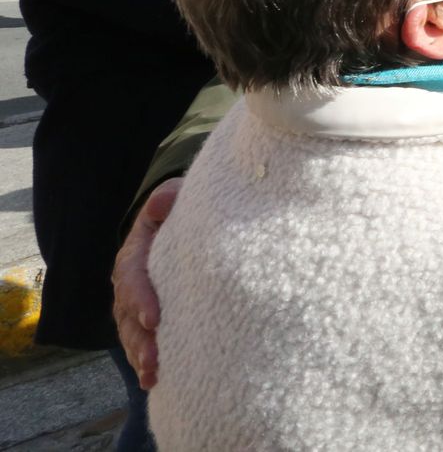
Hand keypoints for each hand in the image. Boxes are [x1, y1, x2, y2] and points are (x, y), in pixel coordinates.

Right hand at [113, 178, 181, 388]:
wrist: (176, 223)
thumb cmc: (178, 211)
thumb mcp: (174, 198)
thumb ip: (167, 199)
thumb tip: (163, 202)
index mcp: (134, 254)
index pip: (132, 277)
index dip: (140, 298)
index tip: (154, 318)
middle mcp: (129, 284)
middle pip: (128, 314)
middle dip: (140, 338)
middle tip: (154, 357)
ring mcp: (134, 304)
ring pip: (131, 334)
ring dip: (141, 355)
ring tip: (153, 375)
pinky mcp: (145, 318)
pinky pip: (140, 341)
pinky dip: (146, 361)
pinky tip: (155, 381)